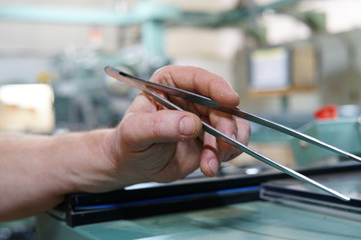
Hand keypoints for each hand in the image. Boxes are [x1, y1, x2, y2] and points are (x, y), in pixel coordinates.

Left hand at [104, 66, 249, 186]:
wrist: (133, 165)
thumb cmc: (129, 142)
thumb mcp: (135, 132)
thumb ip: (159, 126)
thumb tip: (190, 123)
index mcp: (170, 84)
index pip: (197, 78)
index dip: (216, 87)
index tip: (230, 100)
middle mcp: (192, 99)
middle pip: (221, 104)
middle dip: (225, 126)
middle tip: (222, 144)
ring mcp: (204, 119)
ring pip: (231, 125)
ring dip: (226, 145)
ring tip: (210, 164)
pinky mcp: (211, 140)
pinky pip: (230, 144)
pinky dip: (225, 155)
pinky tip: (210, 166)